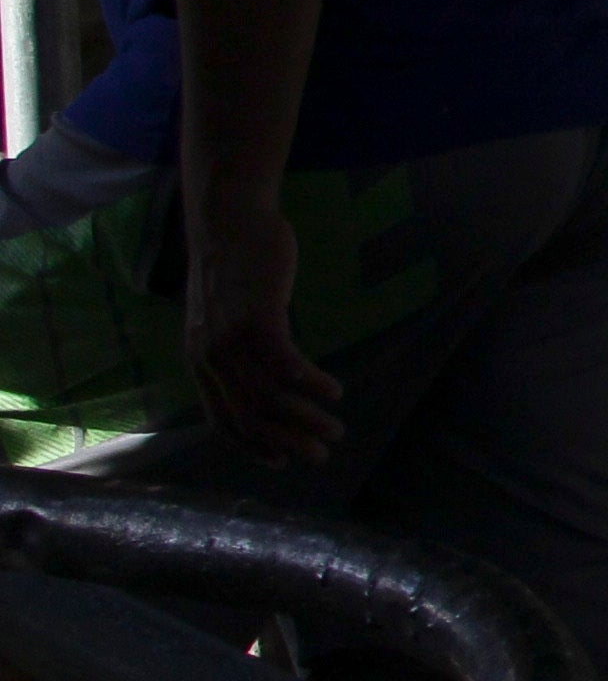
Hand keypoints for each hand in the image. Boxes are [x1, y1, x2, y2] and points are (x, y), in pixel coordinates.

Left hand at [180, 195, 341, 462]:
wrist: (228, 219)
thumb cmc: (233, 264)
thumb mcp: (221, 315)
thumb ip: (232, 347)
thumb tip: (260, 374)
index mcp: (198, 360)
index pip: (221, 420)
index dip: (252, 447)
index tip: (282, 461)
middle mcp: (209, 357)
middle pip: (249, 415)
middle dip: (287, 442)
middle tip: (320, 455)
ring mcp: (231, 338)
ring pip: (269, 396)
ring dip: (306, 418)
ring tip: (336, 428)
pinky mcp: (258, 317)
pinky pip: (286, 364)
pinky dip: (311, 383)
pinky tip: (334, 391)